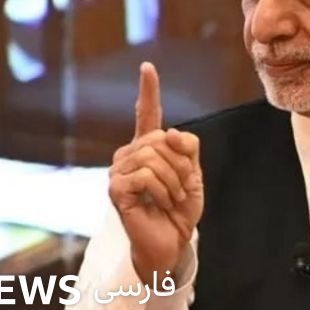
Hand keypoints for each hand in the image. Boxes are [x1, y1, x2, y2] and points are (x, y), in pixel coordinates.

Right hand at [109, 62, 203, 280]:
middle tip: (181, 189)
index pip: (146, 114)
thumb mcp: (193, 174)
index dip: (148, 91)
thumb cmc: (179, 209)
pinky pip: (147, 175)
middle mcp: (129, 155)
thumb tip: (171, 132)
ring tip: (171, 198)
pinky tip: (160, 203)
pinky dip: (163, 190)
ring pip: (154, 156)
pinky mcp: (116, 188)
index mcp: (148, 148)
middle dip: (181, 165)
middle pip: (161, 139)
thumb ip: (188, 149)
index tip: (148, 67)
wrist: (171, 242)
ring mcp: (119, 171)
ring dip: (173, 180)